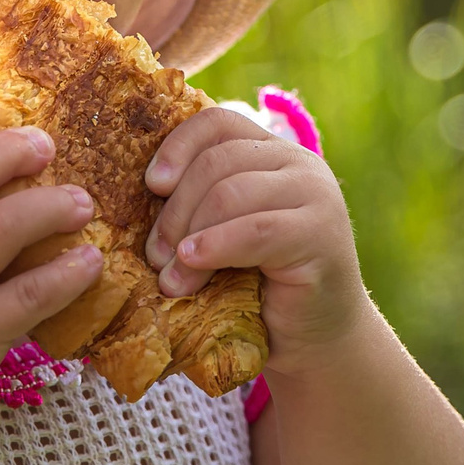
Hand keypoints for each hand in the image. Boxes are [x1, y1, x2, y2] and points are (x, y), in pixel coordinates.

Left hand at [144, 107, 367, 372]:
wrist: (316, 340)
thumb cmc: (259, 290)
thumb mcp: (224, 235)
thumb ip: (200, 205)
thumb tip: (143, 191)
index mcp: (272, 154)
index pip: (218, 123)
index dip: (177, 146)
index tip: (152, 185)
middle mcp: (299, 164)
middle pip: (217, 161)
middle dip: (175, 209)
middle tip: (155, 256)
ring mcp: (315, 196)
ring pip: (230, 193)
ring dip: (188, 235)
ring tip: (171, 278)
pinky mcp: (320, 234)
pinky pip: (256, 230)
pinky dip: (215, 246)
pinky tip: (191, 265)